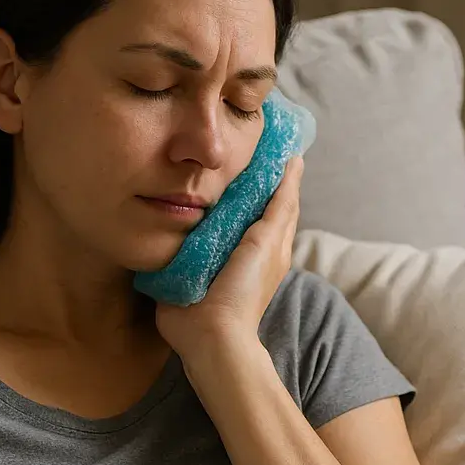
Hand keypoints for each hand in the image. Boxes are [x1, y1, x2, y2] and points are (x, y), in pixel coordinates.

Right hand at [154, 156, 303, 365]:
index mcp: (267, 238)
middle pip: (239, 198)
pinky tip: (169, 189)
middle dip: (232, 171)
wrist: (208, 333)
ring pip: (212, 210)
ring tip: (190, 154)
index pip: (272, 192)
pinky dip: (181, 210)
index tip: (258, 130)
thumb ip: (279, 205)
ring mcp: (212, 250)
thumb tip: (295, 162)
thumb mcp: (268, 241)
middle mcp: (241, 241)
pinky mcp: (186, 259)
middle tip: (217, 135)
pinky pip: (185, 228)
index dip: (268, 163)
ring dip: (204, 187)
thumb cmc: (244, 288)